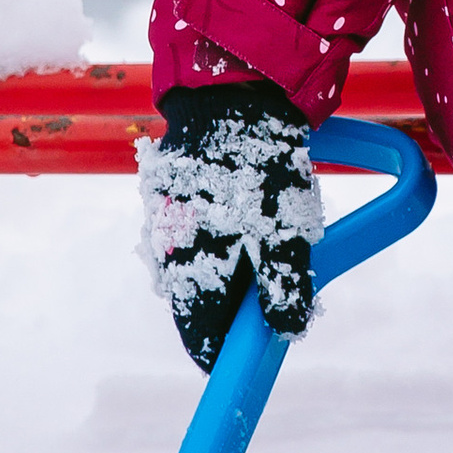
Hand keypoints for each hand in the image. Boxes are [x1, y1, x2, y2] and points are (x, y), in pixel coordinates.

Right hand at [138, 81, 322, 368]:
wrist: (229, 97)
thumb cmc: (260, 171)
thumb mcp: (285, 233)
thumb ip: (286, 287)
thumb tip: (288, 331)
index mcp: (193, 274)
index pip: (202, 341)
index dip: (229, 354)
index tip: (253, 353)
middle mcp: (168, 254)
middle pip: (202, 304)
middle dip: (236, 304)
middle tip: (276, 283)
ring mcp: (164, 222)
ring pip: (198, 264)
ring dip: (229, 263)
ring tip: (268, 232)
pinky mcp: (169, 194)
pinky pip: (193, 229)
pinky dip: (219, 230)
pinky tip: (247, 204)